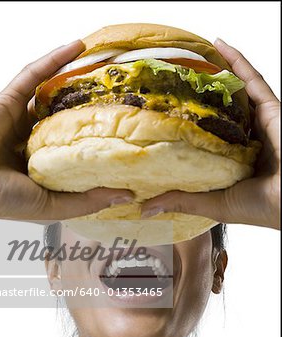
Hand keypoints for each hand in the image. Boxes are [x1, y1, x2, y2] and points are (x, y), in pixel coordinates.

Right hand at [0, 40, 132, 220]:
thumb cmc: (4, 201)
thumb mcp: (53, 206)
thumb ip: (87, 201)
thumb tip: (126, 195)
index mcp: (45, 165)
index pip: (77, 147)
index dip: (100, 138)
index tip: (127, 133)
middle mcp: (35, 141)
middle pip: (67, 117)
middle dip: (91, 105)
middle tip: (120, 95)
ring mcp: (22, 119)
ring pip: (53, 94)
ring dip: (76, 79)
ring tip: (105, 68)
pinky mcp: (9, 101)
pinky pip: (33, 75)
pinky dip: (53, 60)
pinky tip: (76, 48)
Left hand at [141, 38, 279, 229]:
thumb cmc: (259, 207)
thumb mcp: (213, 203)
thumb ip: (182, 201)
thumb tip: (146, 208)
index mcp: (231, 161)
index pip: (204, 138)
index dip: (186, 127)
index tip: (161, 118)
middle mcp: (243, 141)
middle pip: (218, 113)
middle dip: (197, 98)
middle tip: (171, 84)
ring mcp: (257, 123)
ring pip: (233, 94)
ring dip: (214, 75)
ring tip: (189, 61)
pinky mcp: (271, 110)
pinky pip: (253, 81)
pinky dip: (238, 62)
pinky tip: (219, 47)